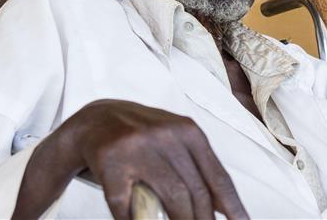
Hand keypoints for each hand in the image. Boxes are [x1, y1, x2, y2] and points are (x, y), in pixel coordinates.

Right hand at [15, 99, 248, 219]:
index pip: (216, 176)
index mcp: (188, 131)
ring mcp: (138, 148)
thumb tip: (224, 207)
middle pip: (195, 192)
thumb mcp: (175, 141)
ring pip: (171, 198)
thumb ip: (198, 167)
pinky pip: (128, 203)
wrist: (94, 120)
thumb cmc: (142, 137)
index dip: (232, 206)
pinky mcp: (112, 162)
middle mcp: (166, 136)